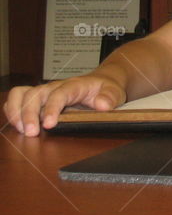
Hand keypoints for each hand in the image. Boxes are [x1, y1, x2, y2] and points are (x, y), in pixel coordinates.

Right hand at [3, 74, 125, 136]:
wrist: (101, 81)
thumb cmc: (105, 88)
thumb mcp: (115, 91)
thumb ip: (110, 97)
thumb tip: (102, 105)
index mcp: (74, 85)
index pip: (59, 94)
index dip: (51, 108)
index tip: (49, 124)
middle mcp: (55, 87)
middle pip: (35, 94)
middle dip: (29, 113)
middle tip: (31, 133)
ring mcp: (45, 92)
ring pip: (21, 93)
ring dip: (16, 111)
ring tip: (22, 130)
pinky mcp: (38, 98)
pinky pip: (18, 98)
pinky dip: (13, 111)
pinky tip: (18, 125)